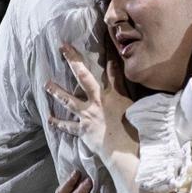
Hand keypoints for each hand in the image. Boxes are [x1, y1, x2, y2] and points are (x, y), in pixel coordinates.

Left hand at [45, 45, 136, 160]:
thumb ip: (134, 100)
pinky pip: (68, 126)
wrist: (124, 151)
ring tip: (47, 84)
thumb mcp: (138, 111)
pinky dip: (58, 123)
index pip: (113, 72)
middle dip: (73, 61)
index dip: (110, 57)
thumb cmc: (135, 132)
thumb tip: (144, 94)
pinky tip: (49, 119)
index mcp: (115, 96)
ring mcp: (88, 115)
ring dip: (57, 92)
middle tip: (63, 48)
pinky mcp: (83, 130)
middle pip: (84, 78)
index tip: (104, 42)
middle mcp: (98, 102)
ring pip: (69, 101)